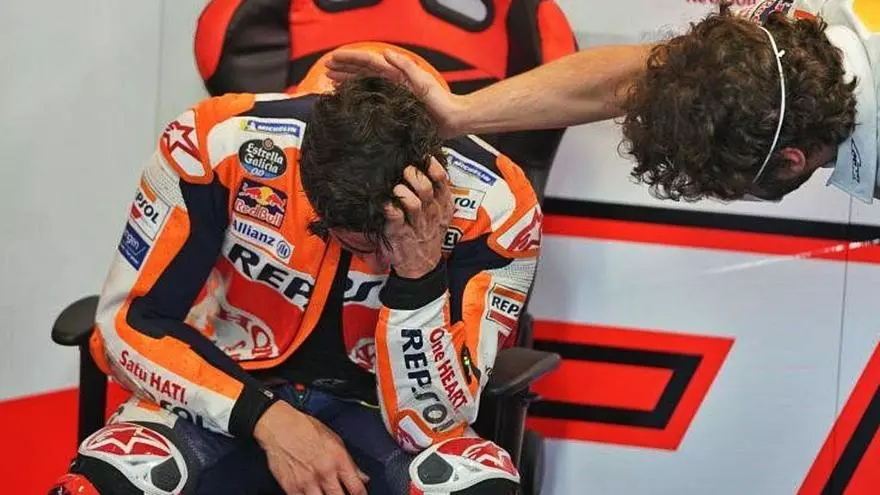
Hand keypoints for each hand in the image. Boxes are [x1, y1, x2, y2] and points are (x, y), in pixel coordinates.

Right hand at [254, 401, 368, 494]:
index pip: (356, 488)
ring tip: (326, 494)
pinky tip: (312, 494)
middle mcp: (324, 472)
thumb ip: (350, 461)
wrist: (279, 427)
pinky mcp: (291, 488)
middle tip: (341, 494)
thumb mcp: (334, 440)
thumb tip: (362, 477)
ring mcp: (307, 482)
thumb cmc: (306, 429)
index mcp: (338, 459)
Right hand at [325, 49, 467, 137]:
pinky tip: (348, 97)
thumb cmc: (441, 102)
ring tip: (331, 80)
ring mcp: (391, 95)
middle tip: (326, 69)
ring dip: (347, 80)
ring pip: (364, 84)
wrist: (451, 120)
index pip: (369, 62)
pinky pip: (370, 98)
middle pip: (363, 71)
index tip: (333, 58)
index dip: (350, 59)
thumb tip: (386, 53)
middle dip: (344, 68)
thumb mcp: (423, 81)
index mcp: (396, 75)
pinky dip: (358, 95)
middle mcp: (391, 83)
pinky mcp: (393, 108)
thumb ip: (406, 66)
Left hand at [385, 158, 453, 278]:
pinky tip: (386, 203)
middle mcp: (432, 214)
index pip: (442, 182)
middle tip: (406, 170)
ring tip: (397, 187)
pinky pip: (396, 218)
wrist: (422, 266)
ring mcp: (416, 225)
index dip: (434, 167)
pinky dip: (390, 208)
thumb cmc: (428, 234)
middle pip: (426, 189)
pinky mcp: (400, 233)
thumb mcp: (440, 214)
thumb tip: (424, 166)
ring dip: (403, 192)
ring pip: (414, 203)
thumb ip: (437, 193)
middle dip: (415, 176)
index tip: (425, 158)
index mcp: (443, 206)